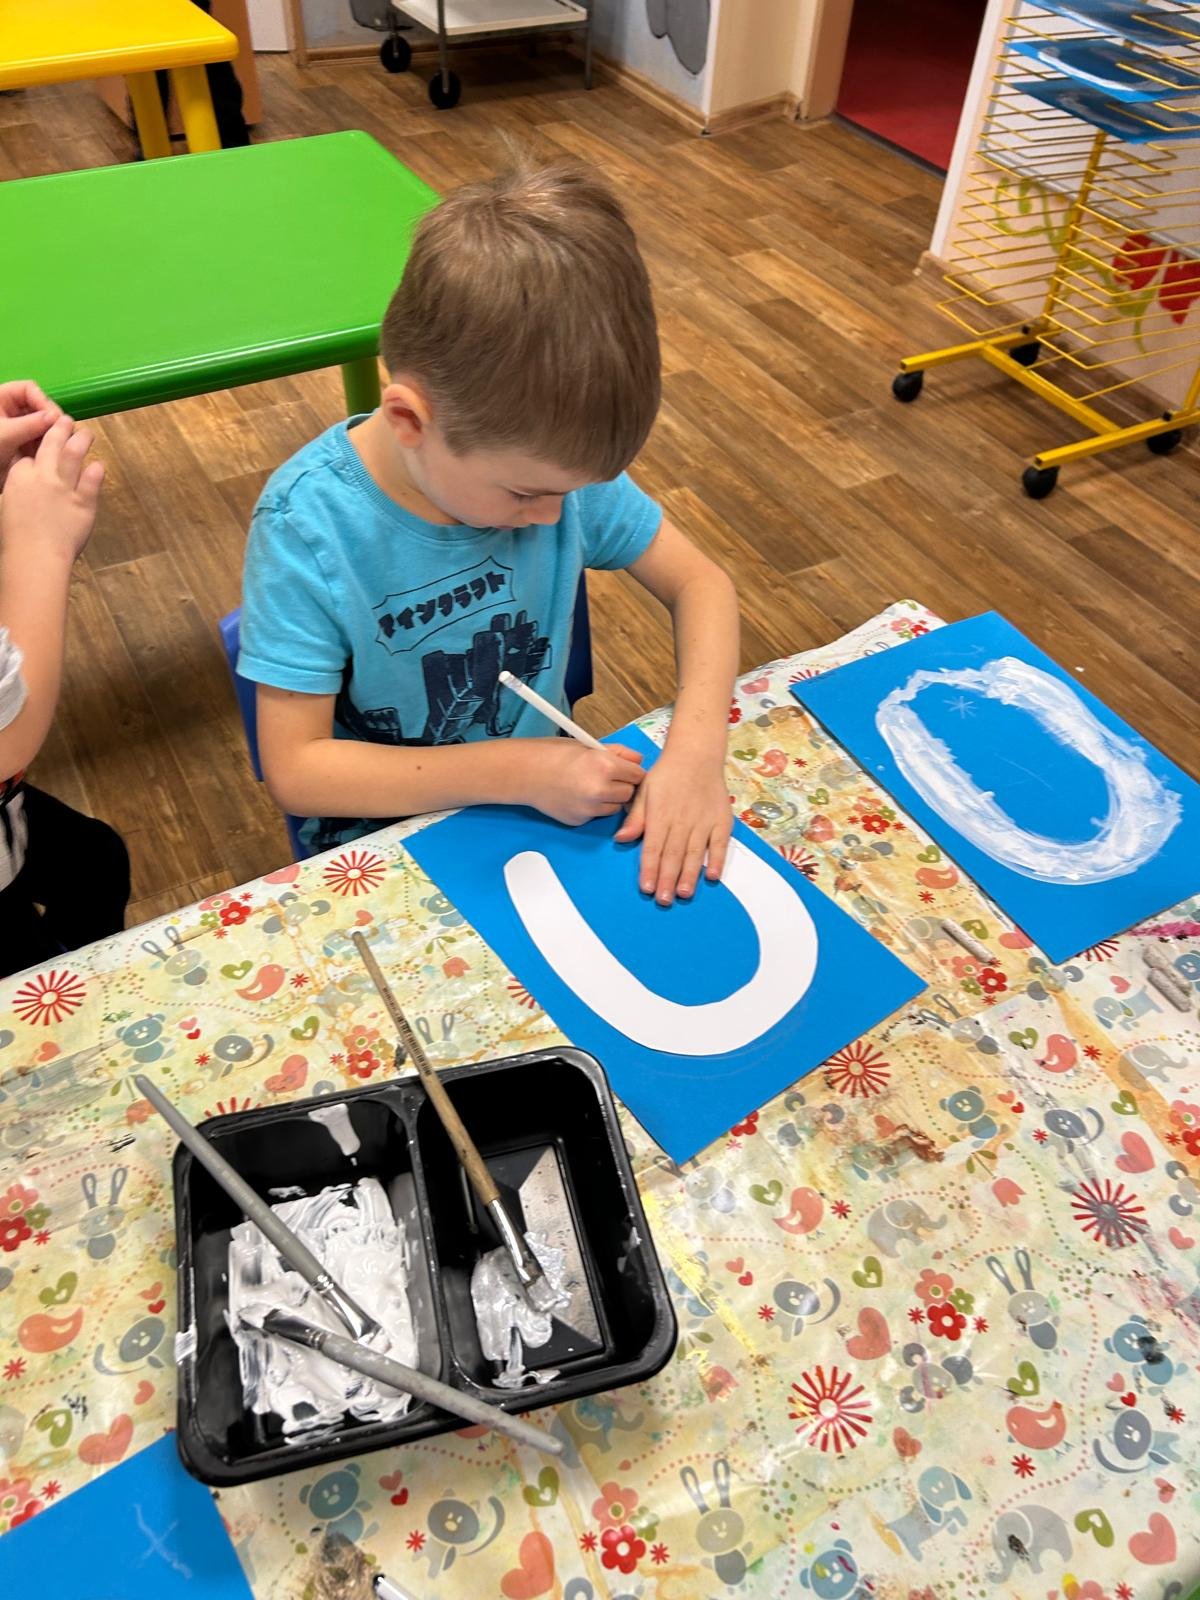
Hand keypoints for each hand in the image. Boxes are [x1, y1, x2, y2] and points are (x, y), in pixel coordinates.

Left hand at [0, 380, 61, 484]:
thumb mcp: (4, 434)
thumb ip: (29, 424)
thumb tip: (56, 417)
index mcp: (1, 399)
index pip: (28, 389)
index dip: (43, 401)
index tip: (55, 418)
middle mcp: (12, 411)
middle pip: (39, 407)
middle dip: (51, 419)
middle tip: (64, 433)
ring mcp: (20, 428)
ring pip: (44, 425)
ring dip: (53, 434)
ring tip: (61, 445)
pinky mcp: (25, 444)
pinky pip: (42, 441)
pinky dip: (49, 446)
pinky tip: (55, 454)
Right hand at [0, 415, 104, 562]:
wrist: (35, 556)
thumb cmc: (17, 537)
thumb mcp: (9, 504)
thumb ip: (20, 488)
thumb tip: (26, 480)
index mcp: (20, 475)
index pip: (30, 452)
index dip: (38, 443)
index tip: (44, 436)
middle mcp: (43, 475)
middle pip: (53, 442)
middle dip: (61, 428)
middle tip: (67, 421)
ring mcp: (66, 487)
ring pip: (75, 454)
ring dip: (82, 440)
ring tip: (87, 433)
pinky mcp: (85, 502)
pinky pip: (93, 479)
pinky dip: (96, 470)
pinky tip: (98, 465)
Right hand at [531, 740, 644, 825]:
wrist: (525, 773)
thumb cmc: (553, 755)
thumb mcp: (589, 745)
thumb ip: (618, 753)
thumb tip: (639, 761)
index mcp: (605, 766)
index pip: (638, 775)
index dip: (632, 772)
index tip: (624, 770)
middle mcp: (599, 789)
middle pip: (630, 794)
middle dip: (622, 786)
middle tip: (607, 778)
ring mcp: (589, 809)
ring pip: (615, 808)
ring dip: (610, 799)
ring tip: (590, 786)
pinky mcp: (579, 820)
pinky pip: (597, 816)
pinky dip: (593, 808)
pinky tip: (577, 796)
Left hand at [615, 748, 732, 904]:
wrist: (696, 754)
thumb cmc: (666, 774)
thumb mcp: (645, 791)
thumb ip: (636, 818)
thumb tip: (621, 839)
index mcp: (660, 814)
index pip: (653, 846)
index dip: (649, 868)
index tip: (646, 888)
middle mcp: (682, 820)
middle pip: (673, 854)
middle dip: (667, 879)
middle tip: (663, 900)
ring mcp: (704, 820)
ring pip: (695, 852)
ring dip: (690, 875)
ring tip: (684, 893)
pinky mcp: (722, 820)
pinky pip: (720, 843)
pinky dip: (717, 859)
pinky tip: (712, 876)